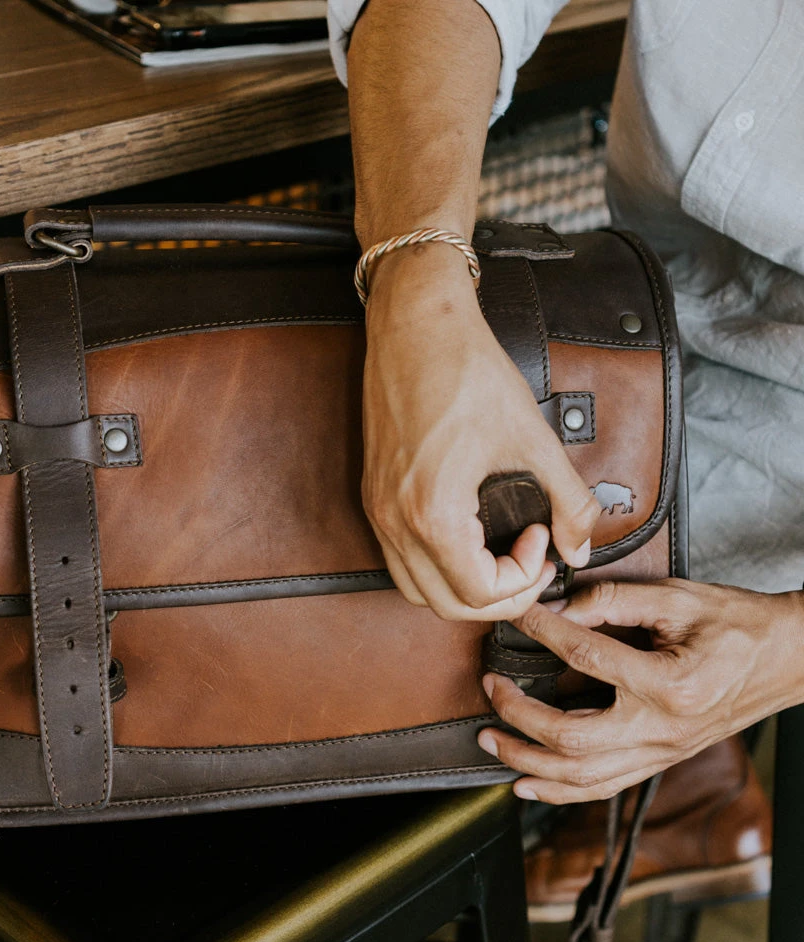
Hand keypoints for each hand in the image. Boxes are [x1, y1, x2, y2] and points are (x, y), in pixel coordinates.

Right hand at [361, 243, 601, 620]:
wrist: (415, 323)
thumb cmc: (465, 370)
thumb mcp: (532, 437)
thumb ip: (567, 500)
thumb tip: (580, 544)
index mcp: (432, 512)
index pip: (478, 593)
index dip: (523, 581)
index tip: (543, 542)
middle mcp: (394, 519)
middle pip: (444, 604)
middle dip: (497, 596)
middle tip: (530, 563)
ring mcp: (378, 508)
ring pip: (416, 587)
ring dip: (462, 586)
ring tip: (499, 554)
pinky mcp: (374, 493)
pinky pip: (400, 557)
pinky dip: (437, 564)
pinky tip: (468, 535)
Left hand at [477, 579, 803, 802]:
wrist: (789, 659)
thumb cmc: (738, 626)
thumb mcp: (678, 599)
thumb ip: (612, 600)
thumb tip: (557, 607)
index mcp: (668, 684)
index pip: (584, 658)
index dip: (540, 631)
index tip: (515, 615)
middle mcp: (661, 729)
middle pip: (570, 737)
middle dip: (517, 715)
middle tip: (489, 687)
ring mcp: (661, 752)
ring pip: (581, 776)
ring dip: (527, 763)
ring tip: (490, 741)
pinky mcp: (659, 760)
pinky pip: (603, 787)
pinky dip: (560, 791)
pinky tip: (527, 785)